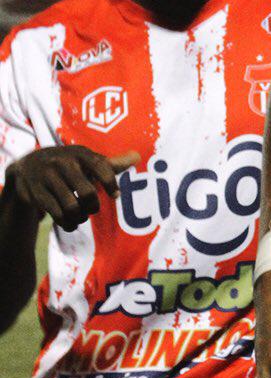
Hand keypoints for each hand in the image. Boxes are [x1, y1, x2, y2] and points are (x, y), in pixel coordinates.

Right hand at [6, 146, 138, 231]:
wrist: (27, 166)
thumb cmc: (67, 164)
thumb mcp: (86, 159)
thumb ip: (111, 163)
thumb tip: (137, 157)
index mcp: (80, 153)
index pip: (102, 167)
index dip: (111, 184)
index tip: (115, 196)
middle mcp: (62, 162)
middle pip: (87, 192)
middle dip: (93, 206)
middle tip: (92, 208)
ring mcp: (47, 177)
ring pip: (72, 207)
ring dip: (80, 217)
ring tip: (81, 216)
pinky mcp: (36, 193)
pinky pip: (57, 215)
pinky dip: (68, 224)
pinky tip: (70, 223)